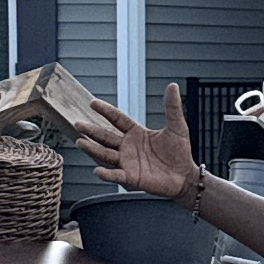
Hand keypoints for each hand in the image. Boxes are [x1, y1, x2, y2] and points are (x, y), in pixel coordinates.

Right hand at [89, 83, 198, 202]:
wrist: (185, 176)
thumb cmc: (180, 152)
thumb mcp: (177, 127)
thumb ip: (172, 107)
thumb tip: (172, 85)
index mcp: (136, 133)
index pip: (117, 119)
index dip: (105, 111)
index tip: (92, 102)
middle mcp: (128, 147)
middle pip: (105, 136)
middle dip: (91, 130)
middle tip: (77, 124)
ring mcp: (128, 162)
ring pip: (106, 154)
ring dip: (92, 149)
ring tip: (79, 142)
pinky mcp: (132, 178)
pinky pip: (116, 175)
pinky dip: (107, 173)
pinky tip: (97, 170)